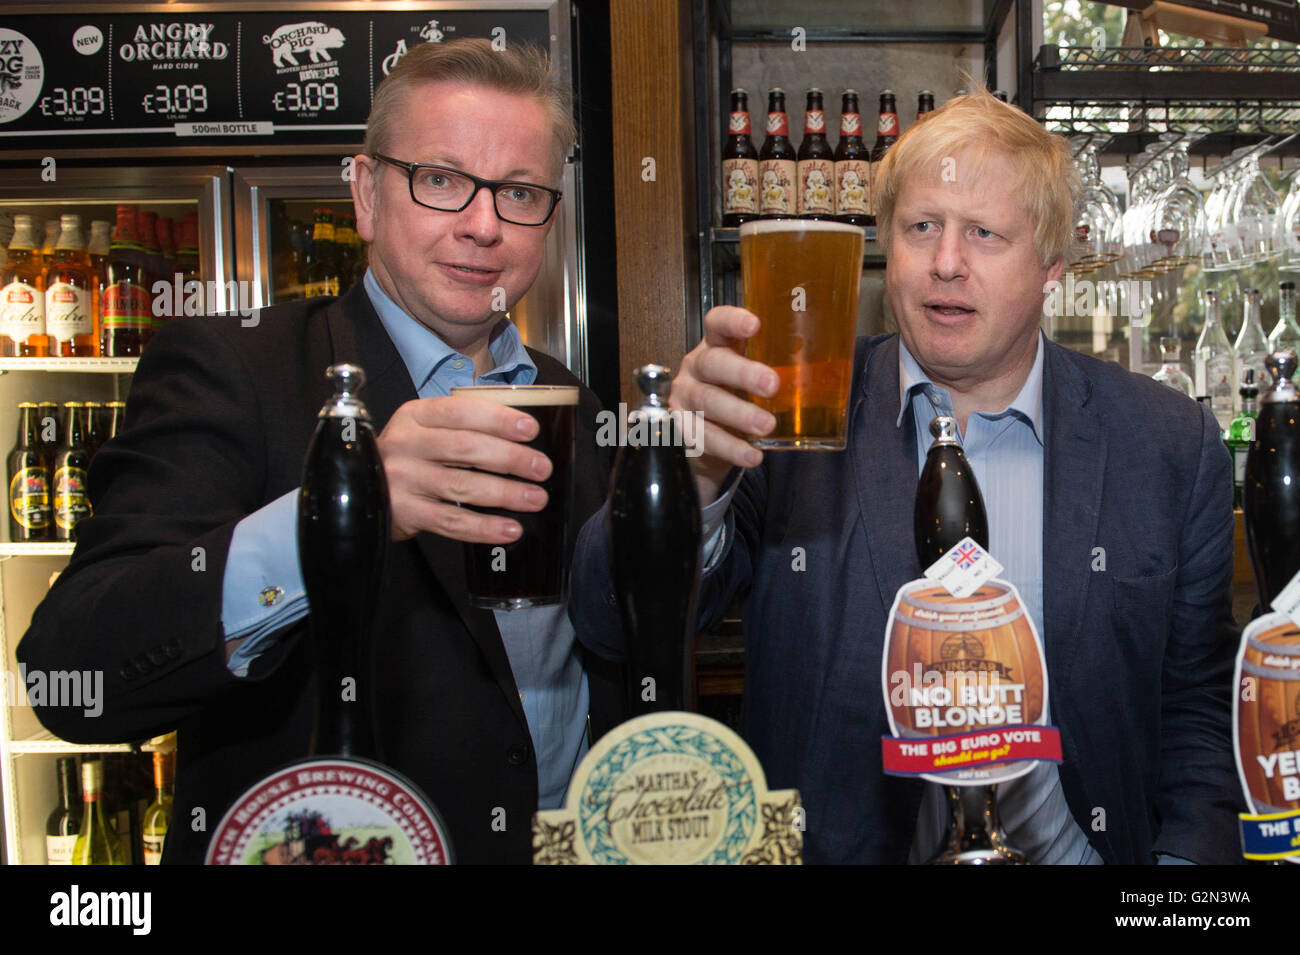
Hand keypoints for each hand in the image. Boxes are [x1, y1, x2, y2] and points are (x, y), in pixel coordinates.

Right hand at [376, 396, 551, 542]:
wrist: (359, 484)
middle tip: (541, 468)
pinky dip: (484, 528)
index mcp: (415, 416)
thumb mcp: (424, 428)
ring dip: (505, 494)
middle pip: (465, 448)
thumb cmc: (409, 454)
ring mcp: (403, 479)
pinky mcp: (405, 512)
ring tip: (535, 498)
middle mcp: (406, 444)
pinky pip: (451, 522)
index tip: (530, 429)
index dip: (498, 420)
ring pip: (462, 486)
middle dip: (510, 458)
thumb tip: (522, 434)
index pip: (460, 412)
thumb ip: (462, 425)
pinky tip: (509, 529)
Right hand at [672, 305, 778, 502]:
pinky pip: (702, 438)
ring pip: (708, 402)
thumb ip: (779, 366)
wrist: (706, 436)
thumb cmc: (738, 395)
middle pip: (714, 363)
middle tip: (772, 385)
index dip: (732, 320)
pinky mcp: (681, 429)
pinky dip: (730, 448)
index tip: (755, 325)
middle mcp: (696, 367)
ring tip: (767, 426)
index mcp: (716, 345)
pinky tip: (752, 454)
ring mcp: (685, 398)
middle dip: (743, 373)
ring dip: (739, 414)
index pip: (717, 322)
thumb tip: (839, 366)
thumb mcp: (752, 374)